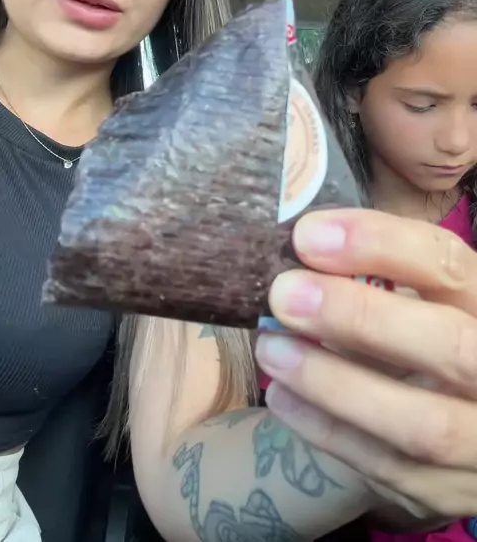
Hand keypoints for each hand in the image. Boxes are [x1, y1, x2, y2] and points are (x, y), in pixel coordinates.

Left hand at [255, 209, 476, 521]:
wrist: (469, 422)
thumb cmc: (432, 337)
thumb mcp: (428, 297)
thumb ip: (381, 271)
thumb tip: (300, 247)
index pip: (448, 264)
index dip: (379, 243)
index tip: (308, 235)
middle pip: (450, 346)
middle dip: (360, 317)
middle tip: (284, 294)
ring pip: (422, 425)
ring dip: (334, 383)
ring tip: (272, 349)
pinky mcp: (452, 493)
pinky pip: (391, 471)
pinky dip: (328, 431)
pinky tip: (282, 397)